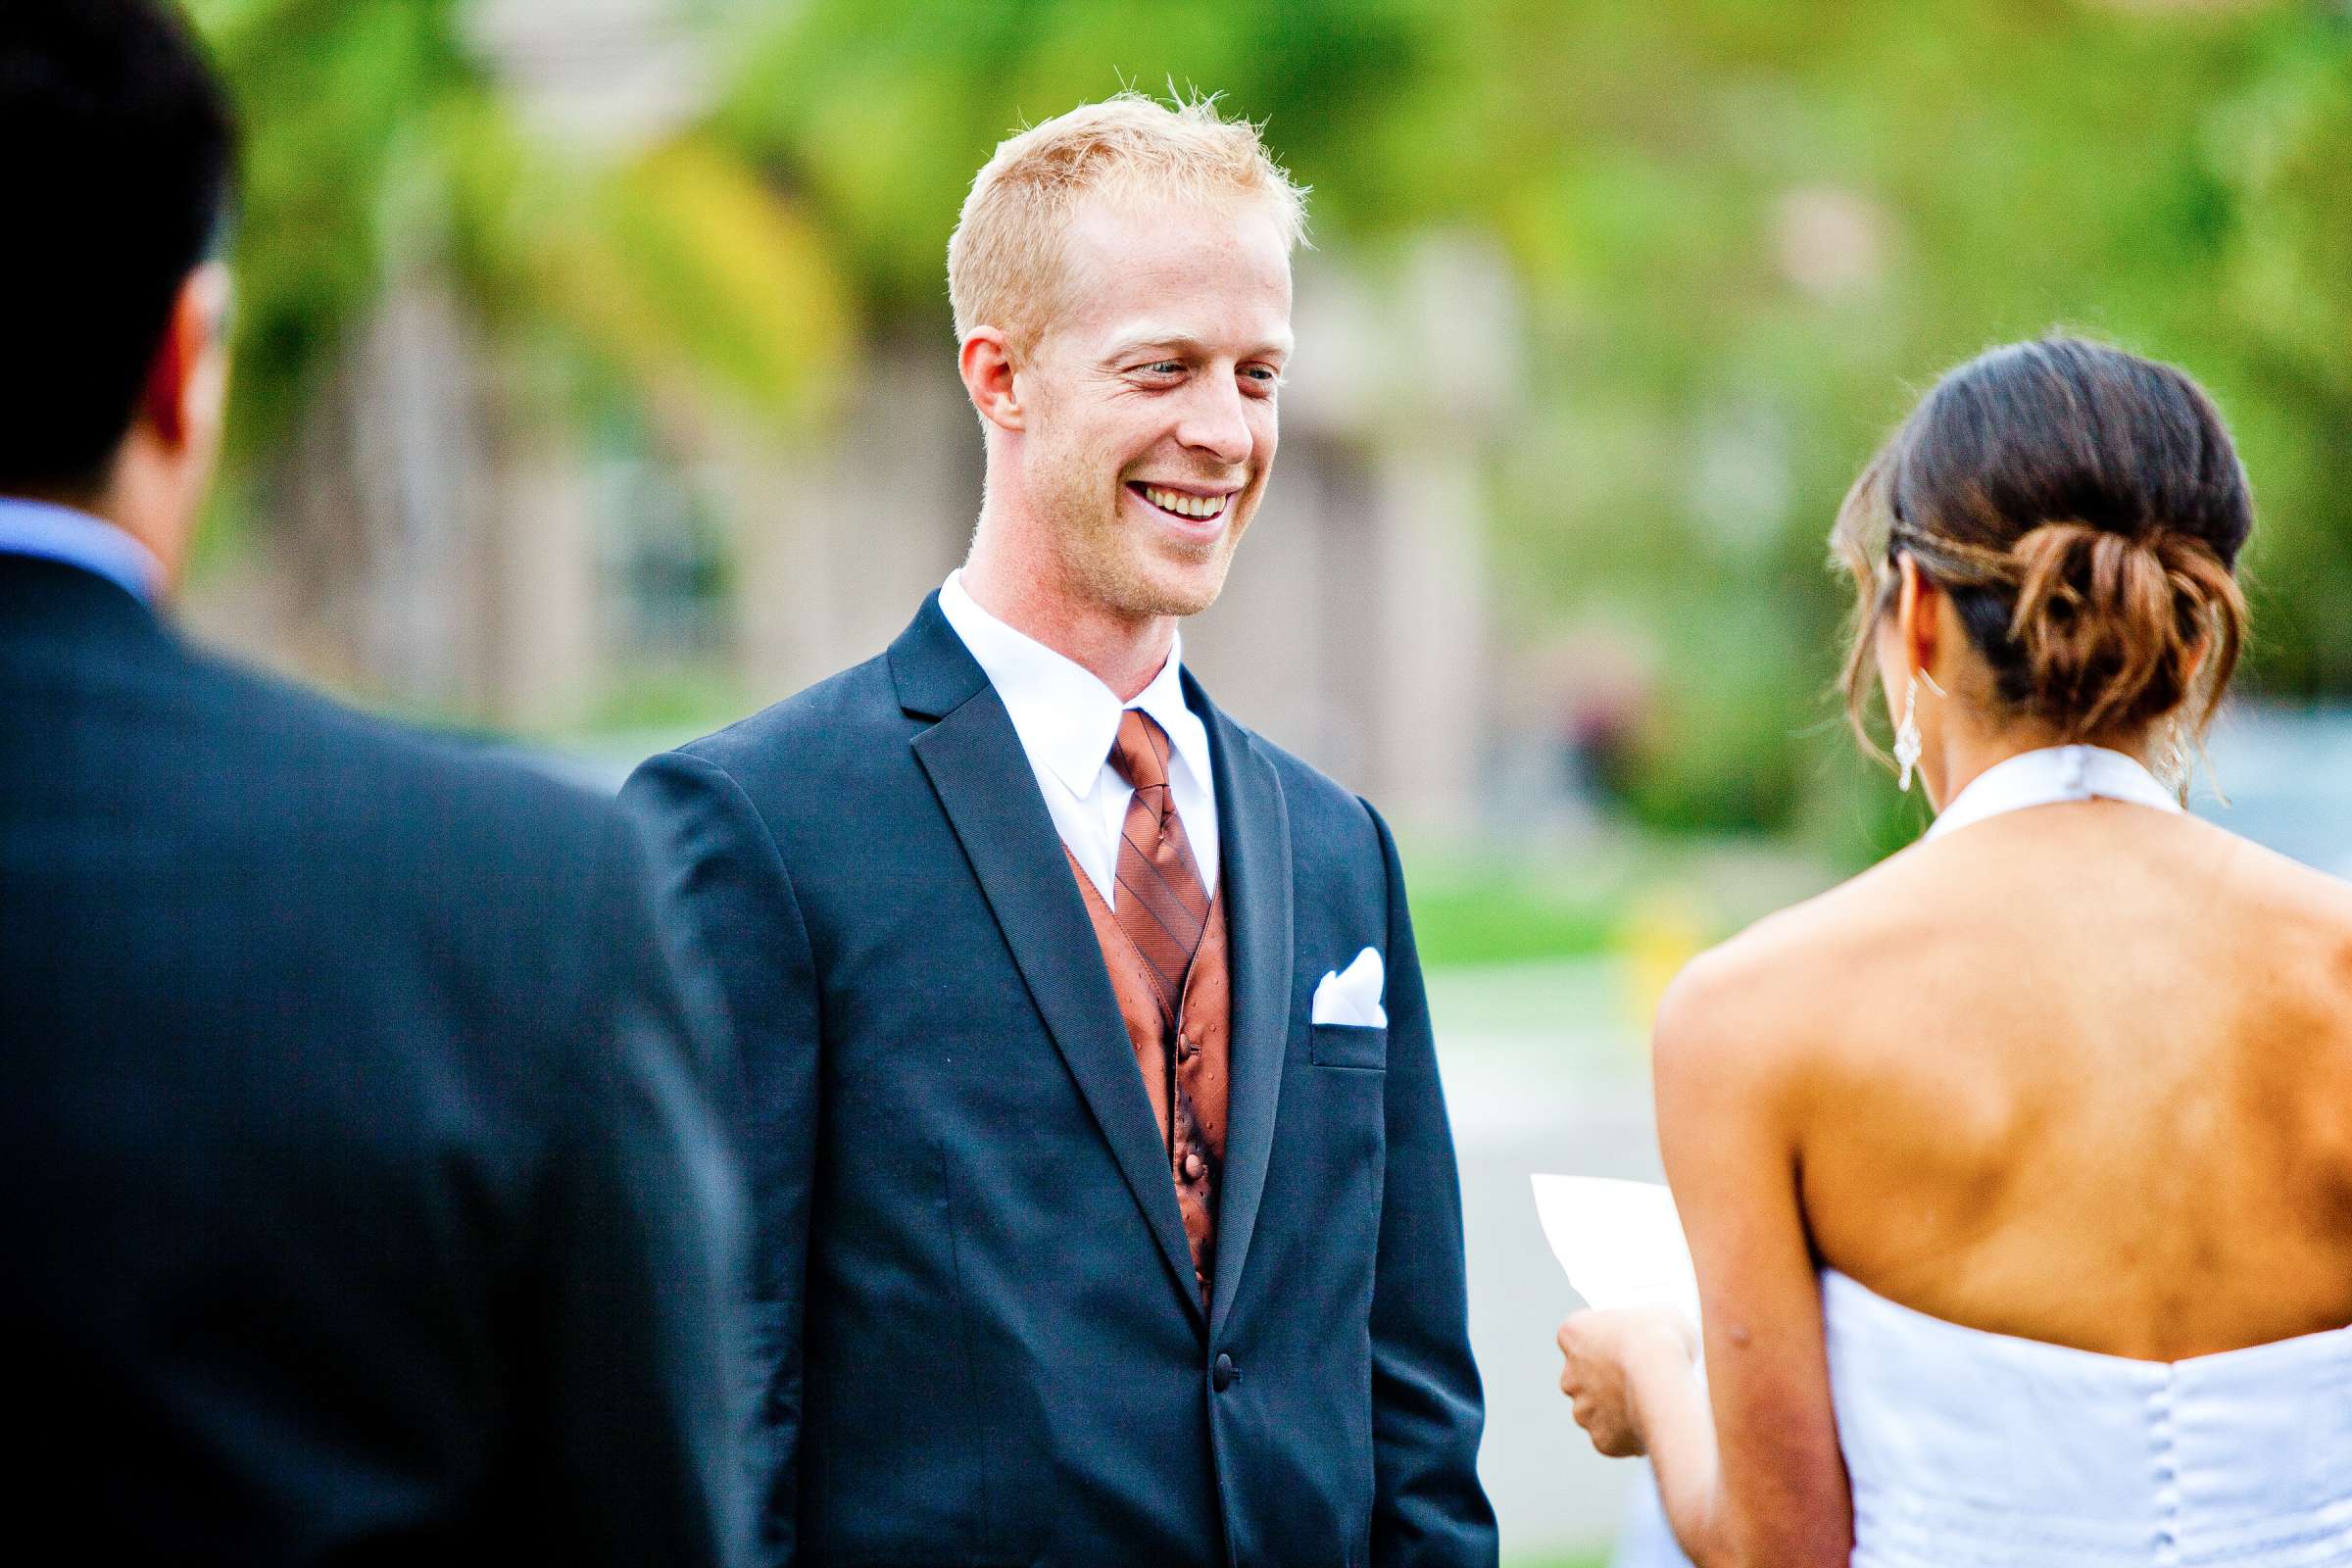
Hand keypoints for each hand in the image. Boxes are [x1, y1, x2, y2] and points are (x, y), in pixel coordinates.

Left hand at [1556, 1306, 1698, 1458]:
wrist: (1665, 1384)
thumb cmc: (1661, 1341)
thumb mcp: (1661, 1315)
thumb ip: (1647, 1326)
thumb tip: (1658, 1335)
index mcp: (1574, 1333)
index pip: (1577, 1336)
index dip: (1601, 1341)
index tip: (1621, 1345)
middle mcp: (1569, 1374)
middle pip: (1582, 1377)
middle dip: (1605, 1380)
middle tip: (1637, 1380)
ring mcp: (1583, 1409)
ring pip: (1595, 1411)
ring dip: (1615, 1410)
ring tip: (1648, 1406)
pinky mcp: (1600, 1438)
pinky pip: (1613, 1437)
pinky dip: (1628, 1435)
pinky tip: (1651, 1425)